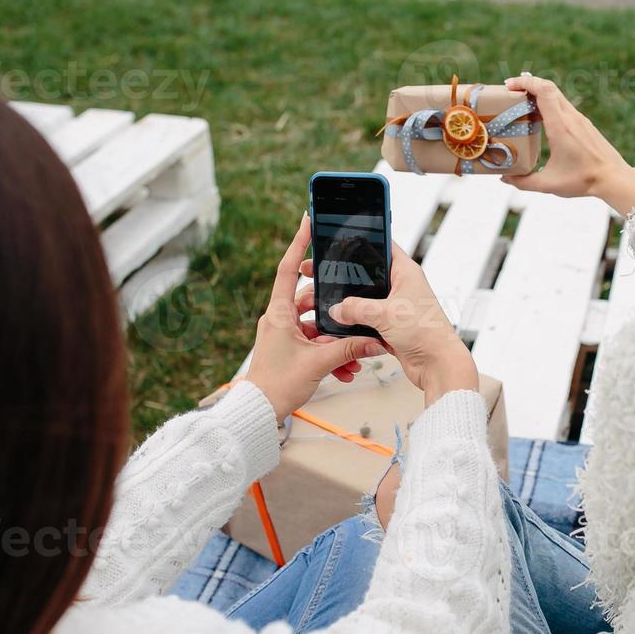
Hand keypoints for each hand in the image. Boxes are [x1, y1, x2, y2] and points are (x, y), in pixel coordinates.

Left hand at [245, 215, 387, 423]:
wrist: (259, 412)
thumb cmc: (277, 386)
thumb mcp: (318, 364)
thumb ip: (349, 349)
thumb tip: (375, 341)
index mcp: (279, 313)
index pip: (288, 269)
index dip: (299, 244)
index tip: (308, 221)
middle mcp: (280, 319)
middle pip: (313, 302)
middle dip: (337, 314)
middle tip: (355, 315)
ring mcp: (284, 335)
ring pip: (318, 328)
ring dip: (337, 342)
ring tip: (354, 358)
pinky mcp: (290, 350)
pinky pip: (315, 344)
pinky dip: (331, 354)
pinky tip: (346, 370)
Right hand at [324, 245, 477, 404]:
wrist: (438, 365)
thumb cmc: (425, 333)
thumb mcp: (385, 314)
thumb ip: (356, 308)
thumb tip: (336, 309)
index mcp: (405, 272)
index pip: (382, 245)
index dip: (361, 240)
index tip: (336, 240)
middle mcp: (401, 286)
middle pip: (367, 274)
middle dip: (345, 277)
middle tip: (319, 274)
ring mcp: (396, 306)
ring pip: (365, 299)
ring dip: (349, 304)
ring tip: (323, 301)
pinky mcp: (391, 326)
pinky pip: (367, 320)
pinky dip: (354, 323)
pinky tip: (337, 325)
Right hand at [504, 73, 634, 215]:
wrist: (613, 178)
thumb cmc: (583, 180)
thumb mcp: (549, 184)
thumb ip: (524, 182)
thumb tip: (505, 178)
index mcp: (560, 126)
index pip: (544, 91)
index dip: (525, 82)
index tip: (509, 86)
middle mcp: (571, 118)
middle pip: (549, 87)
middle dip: (528, 84)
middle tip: (510, 91)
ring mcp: (580, 119)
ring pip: (557, 96)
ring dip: (539, 94)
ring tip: (522, 105)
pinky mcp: (584, 124)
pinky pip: (564, 106)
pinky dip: (549, 105)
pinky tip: (540, 119)